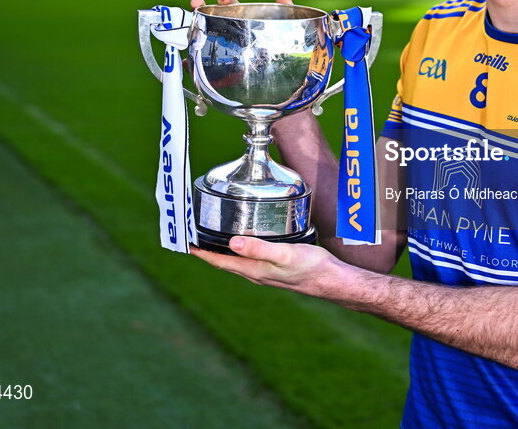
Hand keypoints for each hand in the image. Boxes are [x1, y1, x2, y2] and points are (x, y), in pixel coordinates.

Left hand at [190, 236, 339, 295]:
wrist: (330, 281)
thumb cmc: (309, 267)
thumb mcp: (283, 255)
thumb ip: (259, 248)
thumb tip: (231, 243)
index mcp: (253, 270)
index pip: (220, 261)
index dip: (202, 252)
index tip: (186, 242)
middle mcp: (255, 273)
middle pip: (225, 261)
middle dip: (209, 250)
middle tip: (195, 236)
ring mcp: (266, 271)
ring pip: (237, 260)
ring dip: (223, 249)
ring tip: (214, 236)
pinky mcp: (276, 267)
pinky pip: (252, 257)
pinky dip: (242, 248)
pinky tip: (247, 240)